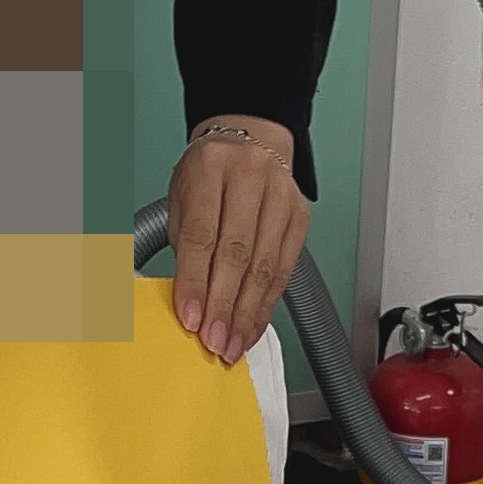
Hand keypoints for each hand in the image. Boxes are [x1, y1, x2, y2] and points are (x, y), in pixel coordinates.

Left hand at [165, 118, 305, 363]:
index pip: (203, 234)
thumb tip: (188, 300)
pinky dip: (267, 303)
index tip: (190, 317)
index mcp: (212, 166)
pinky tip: (253, 325)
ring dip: (248, 313)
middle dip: (224, 305)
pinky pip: (283, 270)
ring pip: (265, 266)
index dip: (196, 281)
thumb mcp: (182, 195)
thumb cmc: (208, 173)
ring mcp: (282, 197)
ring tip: (232, 343)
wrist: (248, 141)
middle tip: (214, 340)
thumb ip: (185, 243)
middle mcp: (252, 177)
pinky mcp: (300, 218)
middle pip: (238, 254)